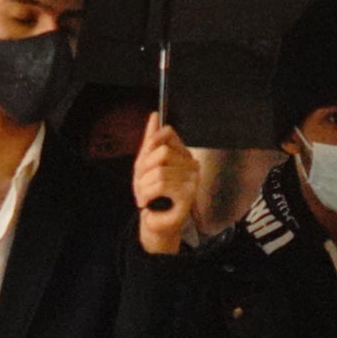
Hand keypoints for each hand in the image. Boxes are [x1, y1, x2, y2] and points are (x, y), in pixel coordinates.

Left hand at [133, 113, 200, 252]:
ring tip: (146, 196)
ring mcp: (192, 180)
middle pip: (161, 151)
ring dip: (144, 186)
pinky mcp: (188, 195)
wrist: (155, 221)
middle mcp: (192, 164)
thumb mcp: (146, 164)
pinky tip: (149, 202)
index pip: (166, 134)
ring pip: (159, 171)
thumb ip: (151, 141)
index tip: (144, 165)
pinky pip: (162, 184)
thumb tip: (155, 116)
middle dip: (144, 170)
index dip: (149, 147)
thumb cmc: (153, 195)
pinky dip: (148, 194)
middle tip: (143, 184)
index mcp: (183, 154)